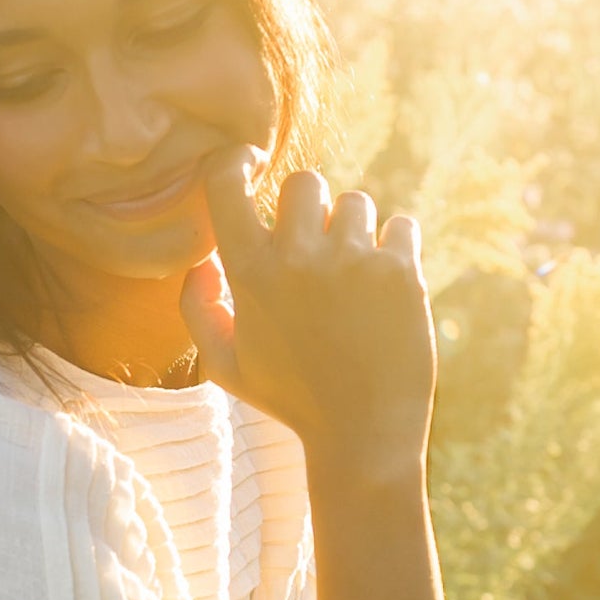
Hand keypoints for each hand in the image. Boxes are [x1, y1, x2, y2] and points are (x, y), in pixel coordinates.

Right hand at [180, 151, 435, 478]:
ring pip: (356, 203)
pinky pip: (400, 226)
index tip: (248, 165)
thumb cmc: (292, 399)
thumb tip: (204, 264)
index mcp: (250, 273)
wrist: (364, 435)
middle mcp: (299, 257)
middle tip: (317, 246)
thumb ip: (197, 311)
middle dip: (310, 206)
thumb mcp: (226, 365)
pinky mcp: (401, 272)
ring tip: (355, 281)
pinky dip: (396, 250)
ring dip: (355, 231)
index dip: (235, 163)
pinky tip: (385, 289)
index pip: (226, 182)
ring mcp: (353, 261)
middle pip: (304, 181)